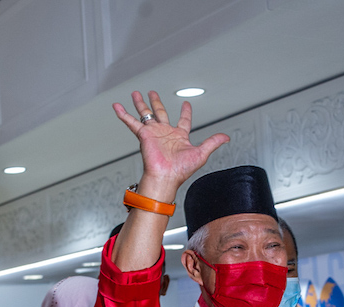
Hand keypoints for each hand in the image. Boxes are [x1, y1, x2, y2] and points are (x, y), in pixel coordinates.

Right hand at [113, 91, 228, 190]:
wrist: (165, 177)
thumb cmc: (181, 170)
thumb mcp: (201, 153)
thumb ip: (213, 142)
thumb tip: (226, 137)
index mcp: (179, 137)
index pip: (184, 120)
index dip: (186, 112)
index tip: (186, 104)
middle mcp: (165, 133)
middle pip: (160, 113)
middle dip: (156, 102)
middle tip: (152, 93)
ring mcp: (154, 133)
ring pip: (146, 114)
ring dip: (141, 104)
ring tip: (136, 93)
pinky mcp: (143, 135)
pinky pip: (131, 122)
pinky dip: (123, 114)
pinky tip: (117, 106)